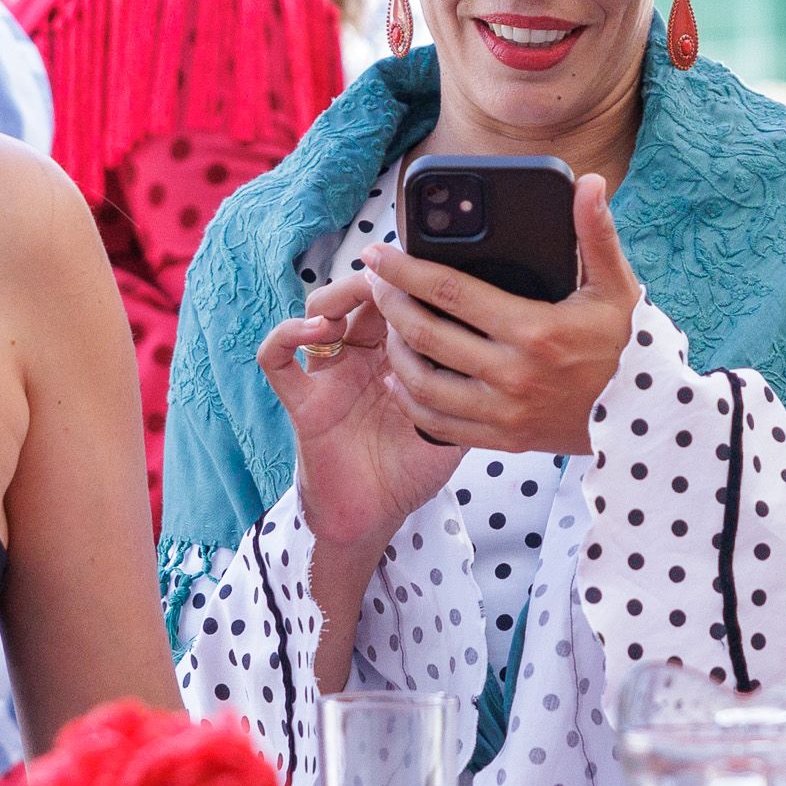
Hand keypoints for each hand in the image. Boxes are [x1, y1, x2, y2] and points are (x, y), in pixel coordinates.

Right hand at [260, 274, 464, 551]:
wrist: (376, 517)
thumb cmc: (412, 468)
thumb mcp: (457, 421)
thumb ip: (470, 385)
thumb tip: (509, 349)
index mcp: (396, 355)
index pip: (397, 299)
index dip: (410, 279)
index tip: (431, 268)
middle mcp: (360, 357)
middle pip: (357, 294)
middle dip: (377, 277)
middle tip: (395, 274)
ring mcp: (328, 375)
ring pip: (317, 310)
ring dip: (336, 293)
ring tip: (362, 294)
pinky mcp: (303, 401)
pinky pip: (277, 359)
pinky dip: (287, 334)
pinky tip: (317, 330)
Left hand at [355, 177, 639, 457]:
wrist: (642, 416)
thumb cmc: (624, 344)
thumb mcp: (616, 286)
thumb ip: (596, 233)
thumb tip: (590, 183)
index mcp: (535, 330)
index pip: (451, 292)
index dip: (406, 269)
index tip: (378, 252)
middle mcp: (514, 374)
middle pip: (427, 334)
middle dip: (389, 302)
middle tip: (373, 280)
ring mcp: (505, 411)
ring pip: (423, 382)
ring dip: (394, 350)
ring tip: (386, 324)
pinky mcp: (502, 439)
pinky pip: (439, 423)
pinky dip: (410, 400)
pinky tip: (399, 377)